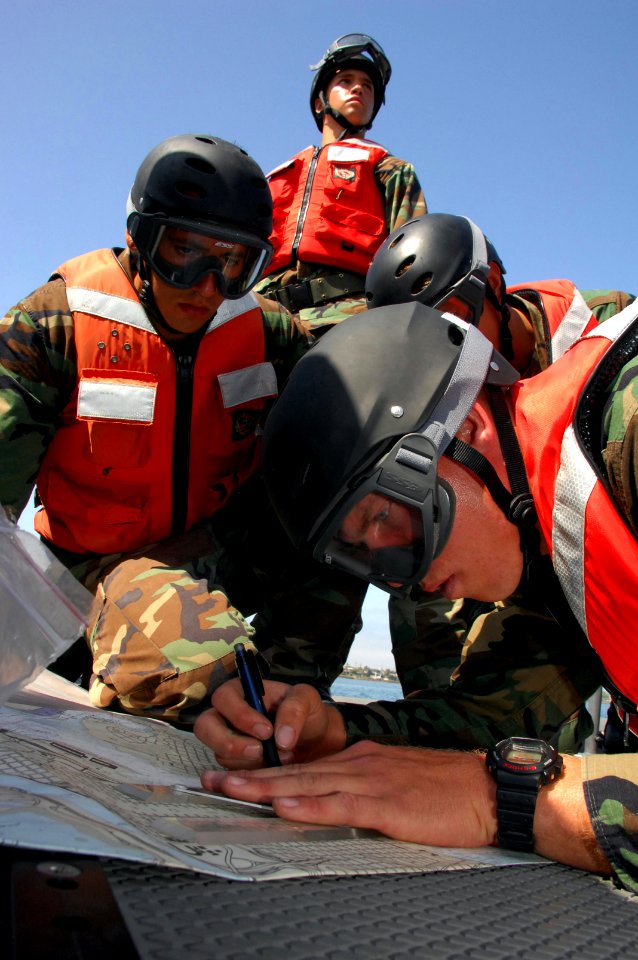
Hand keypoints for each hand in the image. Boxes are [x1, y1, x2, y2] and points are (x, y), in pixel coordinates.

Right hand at [194, 678, 346, 768]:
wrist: (317, 743)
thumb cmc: (307, 714)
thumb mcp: (307, 700)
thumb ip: (294, 710)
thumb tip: (280, 738)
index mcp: (241, 692)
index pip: (224, 698)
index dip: (239, 715)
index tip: (266, 731)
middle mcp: (228, 717)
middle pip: (205, 727)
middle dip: (228, 742)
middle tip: (258, 751)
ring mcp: (228, 742)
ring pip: (219, 754)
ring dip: (247, 762)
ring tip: (279, 760)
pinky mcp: (234, 766)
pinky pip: (231, 774)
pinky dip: (251, 776)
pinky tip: (273, 771)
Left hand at [200, 744, 610, 874]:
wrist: (488, 787)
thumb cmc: (449, 789)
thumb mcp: (401, 781)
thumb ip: (369, 788)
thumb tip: (342, 800)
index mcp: (363, 759)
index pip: (306, 765)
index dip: (267, 772)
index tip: (234, 776)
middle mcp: (359, 763)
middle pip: (295, 769)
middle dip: (250, 775)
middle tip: (209, 781)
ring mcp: (372, 780)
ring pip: (307, 782)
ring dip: (263, 786)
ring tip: (227, 789)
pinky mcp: (387, 803)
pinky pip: (339, 804)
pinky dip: (307, 803)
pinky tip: (281, 803)